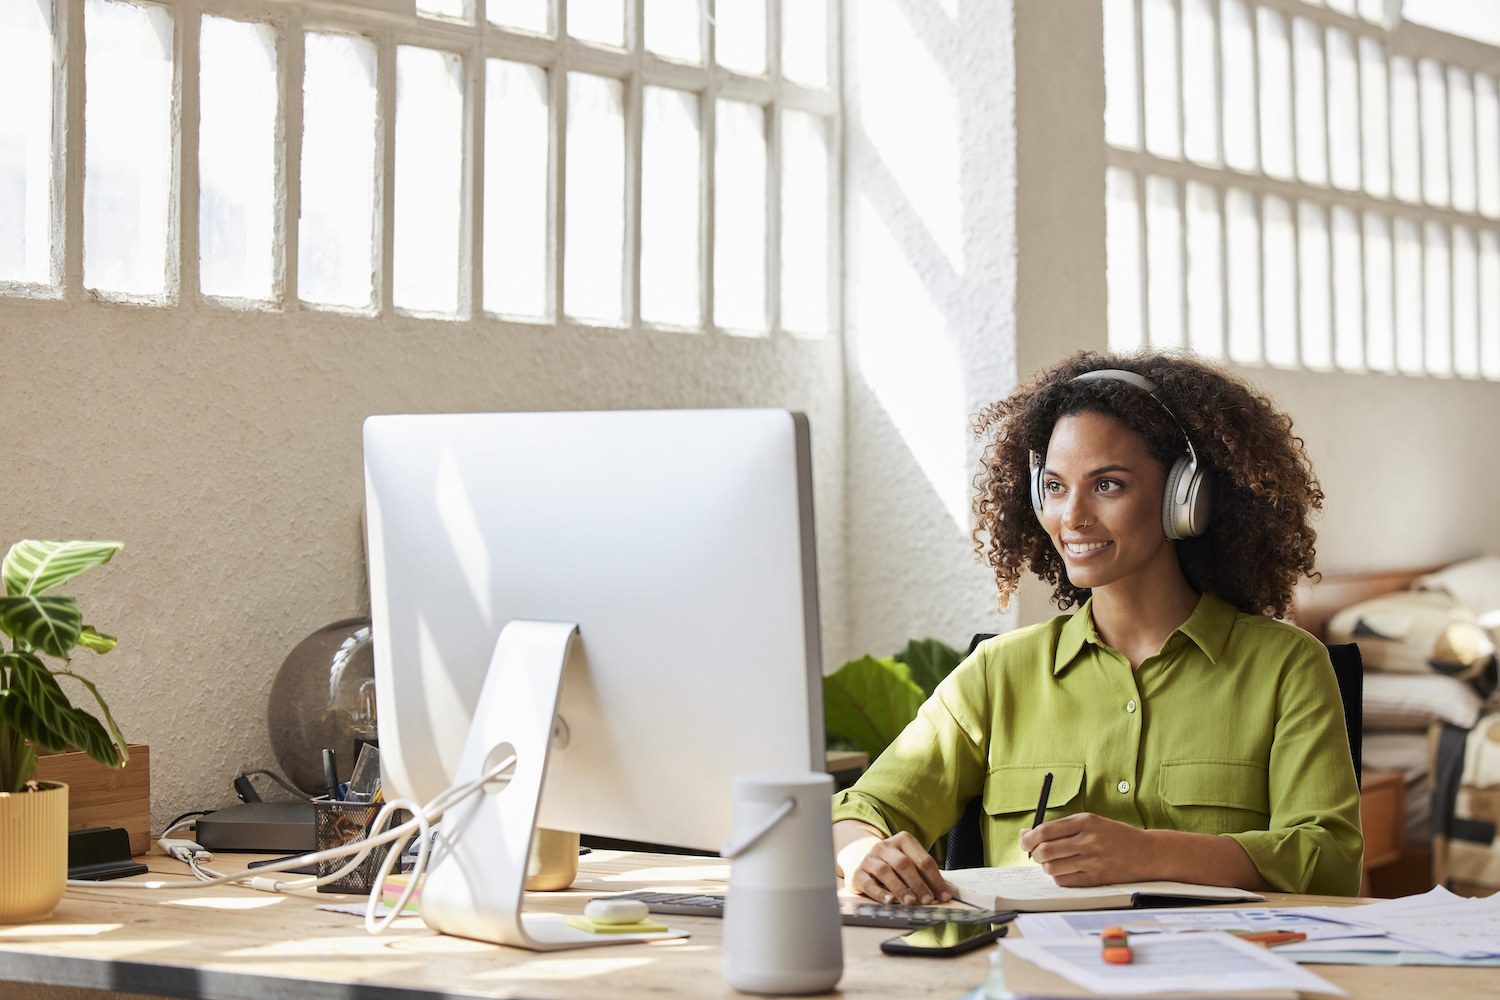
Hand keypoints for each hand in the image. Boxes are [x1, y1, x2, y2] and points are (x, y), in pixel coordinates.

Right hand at [835, 825, 952, 904]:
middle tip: (928, 900)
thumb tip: (945, 893)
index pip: (923, 860)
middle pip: (904, 864)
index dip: (935, 879)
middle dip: (918, 884)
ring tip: (911, 902)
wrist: (861, 857)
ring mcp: (870, 858)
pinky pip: (868, 883)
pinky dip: (880, 893)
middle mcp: (885, 846)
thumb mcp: (909, 862)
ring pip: (885, 872)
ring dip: (900, 888)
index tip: (944, 896)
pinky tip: (890, 901)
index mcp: (903, 840)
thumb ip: (925, 874)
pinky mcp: (858, 873)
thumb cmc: (893, 864)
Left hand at [1019, 812, 1152, 885]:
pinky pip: (1064, 881)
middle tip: (1036, 853)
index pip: (1045, 831)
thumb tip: (1025, 834)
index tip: (1024, 841)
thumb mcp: (1090, 822)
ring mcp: (1093, 861)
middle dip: (1034, 853)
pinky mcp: (1096, 879)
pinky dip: (1058, 877)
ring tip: (1052, 862)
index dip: (1029, 838)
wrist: (1147, 853)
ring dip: (1046, 866)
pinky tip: (1065, 870)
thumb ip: (1059, 827)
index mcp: (1085, 821)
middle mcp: (1089, 840)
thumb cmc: (1113, 836)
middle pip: (1045, 850)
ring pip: (1052, 868)